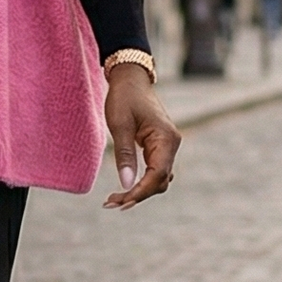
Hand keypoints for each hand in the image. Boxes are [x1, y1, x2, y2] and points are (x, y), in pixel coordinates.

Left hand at [102, 63, 178, 209]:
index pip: (157, 175)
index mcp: (166, 139)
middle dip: (137, 195)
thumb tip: (126, 183)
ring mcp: (167, 146)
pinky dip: (141, 182)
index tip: (121, 201)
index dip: (140, 192)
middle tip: (110, 203)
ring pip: (157, 179)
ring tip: (114, 199)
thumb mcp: (120, 125)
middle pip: (159, 181)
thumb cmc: (124, 98)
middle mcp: (171, 144)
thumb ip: (124, 154)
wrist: (130, 79)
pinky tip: (125, 188)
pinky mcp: (159, 146)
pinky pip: (154, 170)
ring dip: (139, 191)